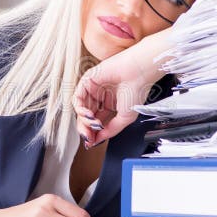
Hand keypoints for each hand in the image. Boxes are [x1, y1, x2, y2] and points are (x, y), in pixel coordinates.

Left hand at [74, 29, 172, 146]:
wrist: (138, 73)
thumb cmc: (136, 91)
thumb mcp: (125, 118)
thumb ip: (111, 130)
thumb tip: (98, 139)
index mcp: (110, 105)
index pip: (97, 122)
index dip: (93, 133)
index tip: (92, 143)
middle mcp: (101, 97)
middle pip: (87, 118)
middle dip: (86, 130)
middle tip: (89, 138)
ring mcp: (93, 89)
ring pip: (81, 110)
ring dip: (84, 121)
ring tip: (94, 125)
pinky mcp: (87, 81)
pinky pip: (77, 98)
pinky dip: (81, 109)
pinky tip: (89, 115)